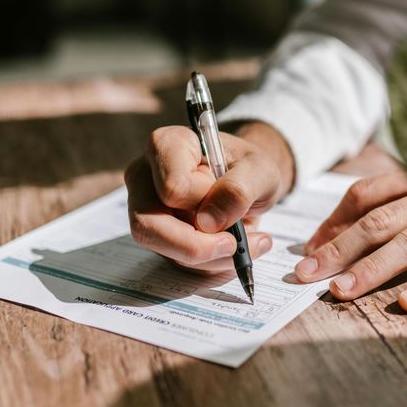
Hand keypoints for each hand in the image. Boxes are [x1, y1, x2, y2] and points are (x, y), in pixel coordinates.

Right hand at [125, 122, 294, 271]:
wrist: (248, 181)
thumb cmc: (248, 167)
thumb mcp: (259, 170)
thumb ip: (238, 189)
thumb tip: (209, 222)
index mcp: (167, 145)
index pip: (172, 186)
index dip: (204, 201)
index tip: (232, 198)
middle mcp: (146, 177)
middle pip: (149, 226)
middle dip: (197, 246)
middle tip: (234, 245)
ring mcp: (147, 208)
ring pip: (164, 249)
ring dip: (210, 256)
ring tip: (245, 242)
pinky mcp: (158, 234)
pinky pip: (177, 260)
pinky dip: (211, 261)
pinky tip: (234, 245)